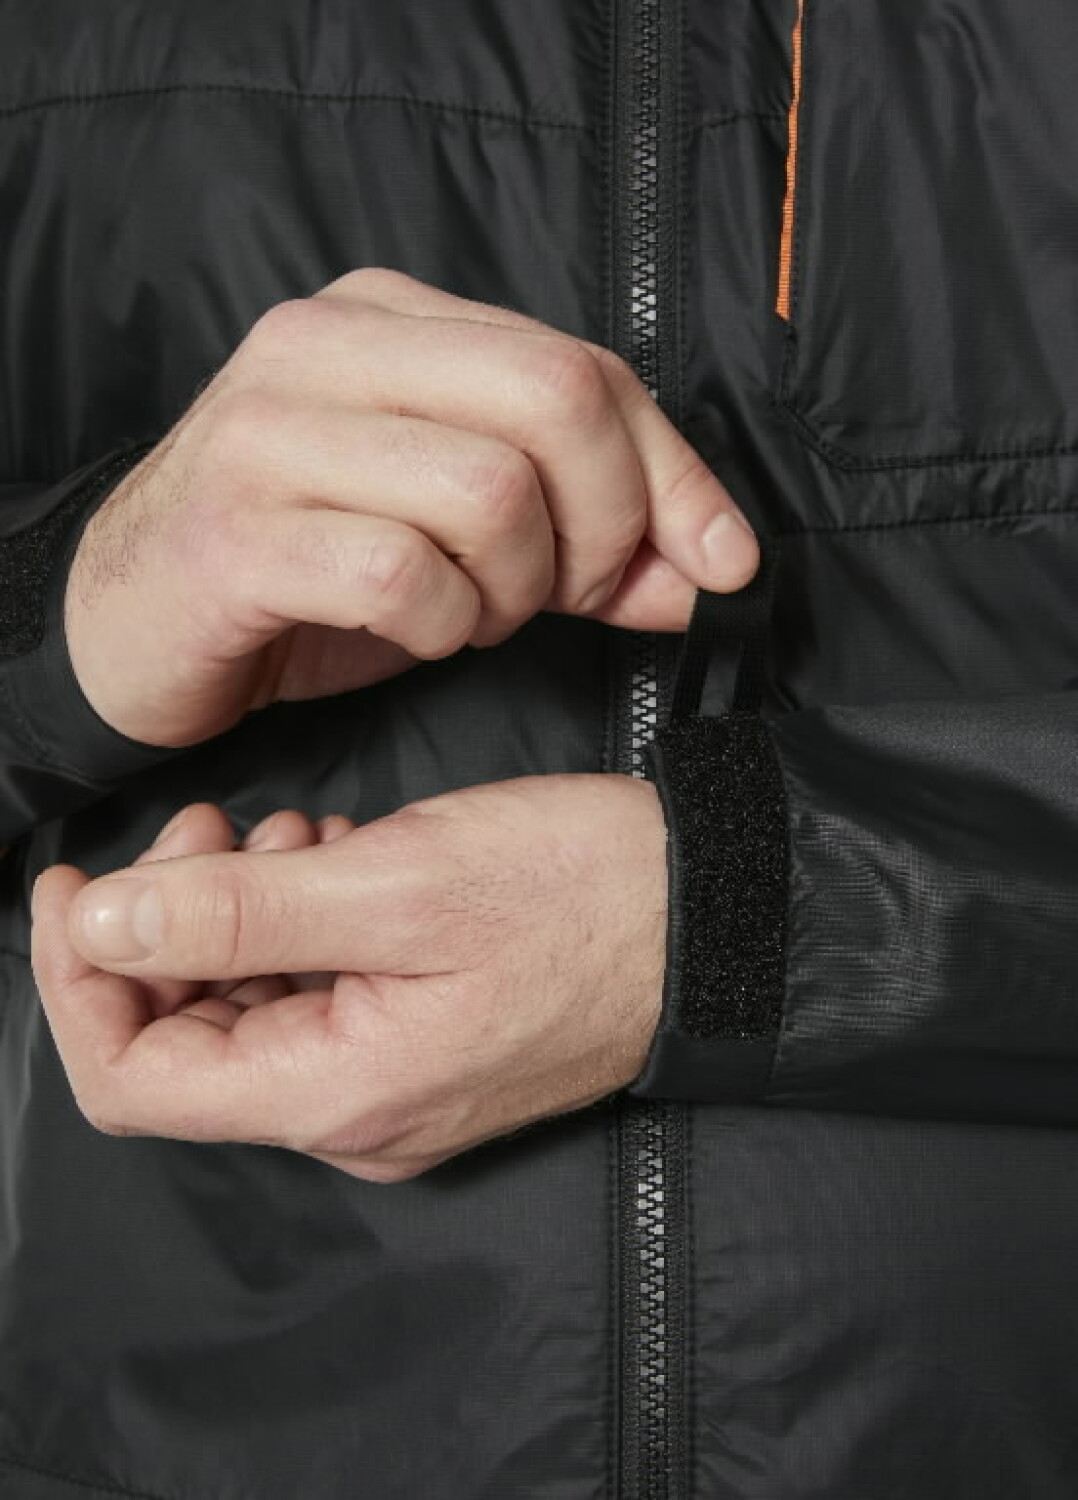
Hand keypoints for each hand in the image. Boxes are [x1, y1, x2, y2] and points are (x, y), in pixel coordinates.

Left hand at [30, 776, 667, 1180]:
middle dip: (169, 930)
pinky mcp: (428, 1048)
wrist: (722, 914)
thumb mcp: (395, 882)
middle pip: (187, 1045)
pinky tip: (341, 856)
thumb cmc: (580, 890)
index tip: (76, 884)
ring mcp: (396, 1089)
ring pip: (252, 1015)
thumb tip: (102, 928)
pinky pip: (320, 1001)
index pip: (132, 1079)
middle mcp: (357, 1115)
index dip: (80, 978)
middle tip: (211, 829)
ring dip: (240, 917)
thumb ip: (238, 915)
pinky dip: (302, 925)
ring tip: (293, 833)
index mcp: (338, 1092)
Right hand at [64, 268, 757, 749]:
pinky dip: (442, 626)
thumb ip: (590, 540)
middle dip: (606, 528)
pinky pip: (406, 575)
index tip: (717, 563)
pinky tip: (415, 631)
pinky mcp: (237, 531)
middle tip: (570, 596)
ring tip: (471, 612)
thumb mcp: (466, 538)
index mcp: (393, 316)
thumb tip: (715, 567)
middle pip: (557, 401)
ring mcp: (272, 430)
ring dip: (515, 590)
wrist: (132, 620)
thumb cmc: (309, 565)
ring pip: (491, 493)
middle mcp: (329, 346)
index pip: (586, 367)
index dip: (676, 476)